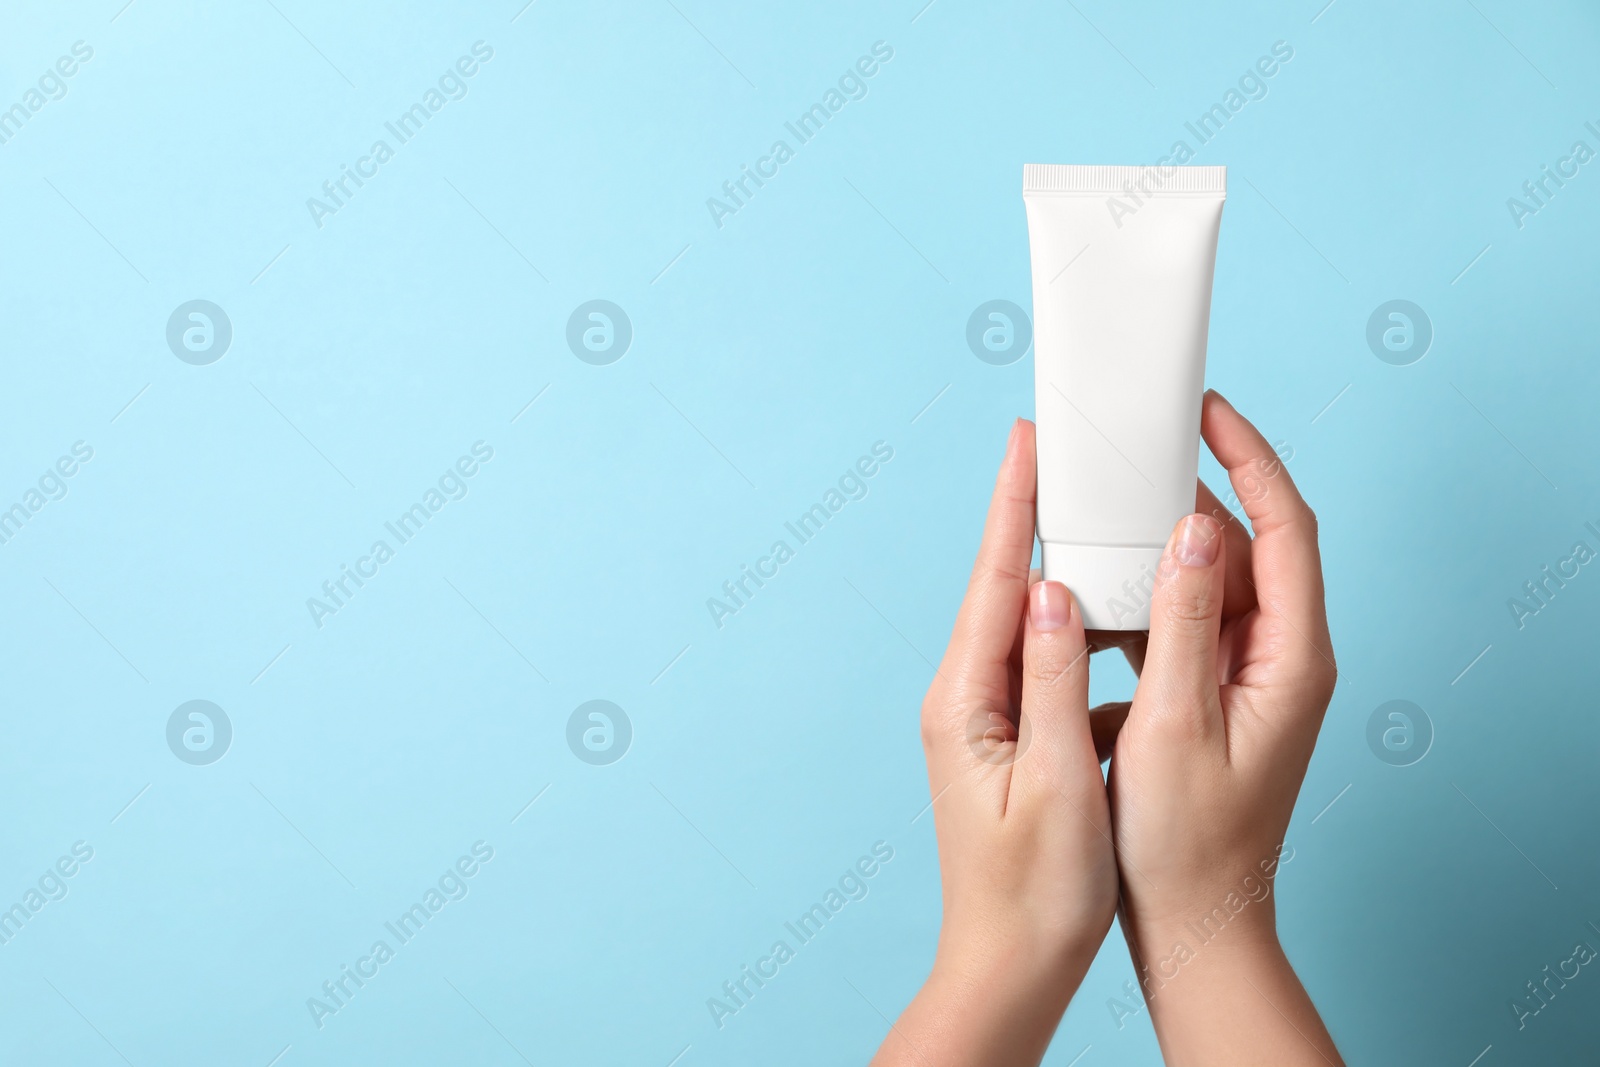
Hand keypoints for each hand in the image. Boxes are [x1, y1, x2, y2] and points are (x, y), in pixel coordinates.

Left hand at [872, 418, 1117, 1066]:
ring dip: (1056, 564)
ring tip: (1090, 509)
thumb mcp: (1056, 783)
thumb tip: (1053, 588)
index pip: (995, 579)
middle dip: (1033, 513)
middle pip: (1002, 584)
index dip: (1015, 504)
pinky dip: (1070, 622)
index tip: (1028, 438)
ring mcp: (980, 714)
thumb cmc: (1036, 894)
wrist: (1011, 965)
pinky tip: (1100, 607)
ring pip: (1022, 618)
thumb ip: (1052, 681)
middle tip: (1063, 449)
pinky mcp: (1004, 734)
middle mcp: (961, 696)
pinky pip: (1037, 657)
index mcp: (964, 700)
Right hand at [1104, 390, 1342, 1064]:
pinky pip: (1185, 623)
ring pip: (1208, 583)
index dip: (1251, 458)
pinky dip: (1145, 603)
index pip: (1285, 528)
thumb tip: (1190, 530)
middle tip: (1131, 460)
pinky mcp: (1217, 695)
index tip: (1208, 411)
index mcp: (1291, 659)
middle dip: (1190, 498)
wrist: (1193, 921)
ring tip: (1105, 525)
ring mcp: (1250, 677)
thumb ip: (1182, 622)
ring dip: (1159, 553)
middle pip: (1244, 547)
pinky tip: (1099, 603)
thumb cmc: (1186, 843)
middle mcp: (1281, 658)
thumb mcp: (1176, 725)